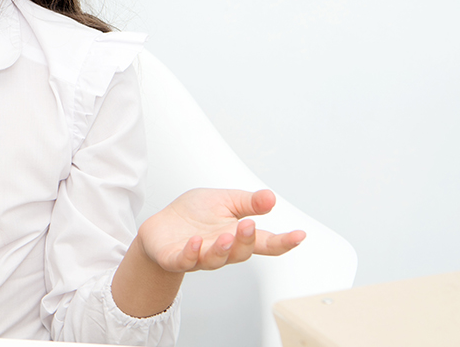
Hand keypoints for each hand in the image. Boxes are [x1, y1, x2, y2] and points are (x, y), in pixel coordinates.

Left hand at [138, 188, 305, 273]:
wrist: (160, 227)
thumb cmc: (194, 214)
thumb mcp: (224, 201)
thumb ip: (248, 202)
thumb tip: (271, 197)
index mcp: (236, 235)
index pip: (264, 242)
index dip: (282, 241)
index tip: (299, 235)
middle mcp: (221, 249)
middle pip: (241, 252)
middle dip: (246, 240)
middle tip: (248, 225)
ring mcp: (199, 256)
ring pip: (215, 259)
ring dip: (222, 249)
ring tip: (225, 236)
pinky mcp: (176, 259)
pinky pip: (185, 260)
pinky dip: (190, 253)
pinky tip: (194, 242)